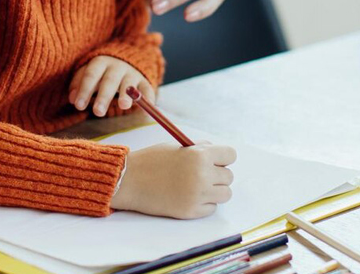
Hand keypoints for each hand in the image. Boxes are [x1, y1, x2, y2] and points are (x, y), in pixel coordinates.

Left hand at [69, 56, 153, 116]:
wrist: (126, 58)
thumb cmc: (102, 71)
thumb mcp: (88, 72)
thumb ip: (78, 84)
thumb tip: (72, 99)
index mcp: (100, 62)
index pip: (91, 75)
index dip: (84, 90)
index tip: (78, 106)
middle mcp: (117, 66)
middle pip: (109, 81)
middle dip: (104, 96)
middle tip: (98, 112)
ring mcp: (132, 73)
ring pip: (129, 84)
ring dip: (127, 95)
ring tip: (123, 106)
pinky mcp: (144, 81)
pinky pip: (147, 89)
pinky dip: (148, 98)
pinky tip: (146, 108)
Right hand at [110, 142, 236, 218]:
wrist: (129, 181)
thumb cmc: (151, 161)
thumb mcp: (177, 147)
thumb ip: (199, 149)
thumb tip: (218, 155)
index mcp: (199, 155)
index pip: (231, 155)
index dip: (222, 157)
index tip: (214, 161)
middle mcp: (202, 175)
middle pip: (228, 176)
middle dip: (216, 174)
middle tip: (200, 175)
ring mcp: (198, 195)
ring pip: (225, 194)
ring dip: (214, 190)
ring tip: (196, 186)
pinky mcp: (192, 212)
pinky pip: (212, 208)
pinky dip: (204, 204)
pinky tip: (188, 196)